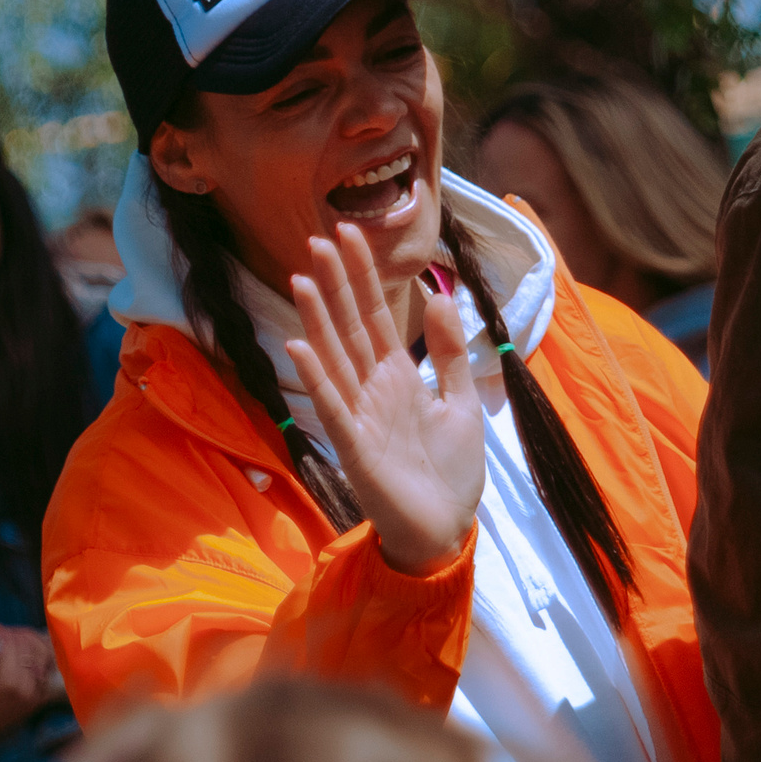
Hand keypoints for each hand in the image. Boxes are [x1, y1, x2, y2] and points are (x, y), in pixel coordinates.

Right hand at [285, 221, 485, 575]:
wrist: (448, 528)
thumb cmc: (451, 471)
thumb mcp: (461, 401)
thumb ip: (450, 352)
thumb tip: (440, 295)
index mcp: (397, 377)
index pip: (374, 316)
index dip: (362, 276)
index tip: (348, 232)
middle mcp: (372, 390)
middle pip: (349, 328)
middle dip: (335, 285)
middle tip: (317, 238)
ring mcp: (360, 417)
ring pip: (335, 359)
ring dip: (317, 320)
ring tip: (301, 278)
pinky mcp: (356, 448)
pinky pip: (334, 408)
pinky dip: (317, 379)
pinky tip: (299, 346)